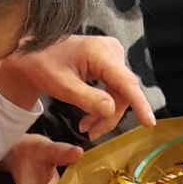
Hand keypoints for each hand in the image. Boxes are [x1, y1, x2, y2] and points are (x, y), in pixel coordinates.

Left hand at [0, 35, 154, 138]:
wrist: (33, 53)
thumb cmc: (42, 65)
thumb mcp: (61, 86)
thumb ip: (87, 98)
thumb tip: (112, 110)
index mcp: (100, 53)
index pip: (126, 83)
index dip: (139, 104)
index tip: (149, 123)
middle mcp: (112, 51)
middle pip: (123, 92)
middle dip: (109, 116)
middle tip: (90, 133)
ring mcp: (112, 55)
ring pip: (119, 94)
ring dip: (105, 114)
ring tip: (86, 127)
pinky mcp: (109, 62)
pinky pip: (114, 88)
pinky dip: (103, 105)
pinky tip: (89, 117)